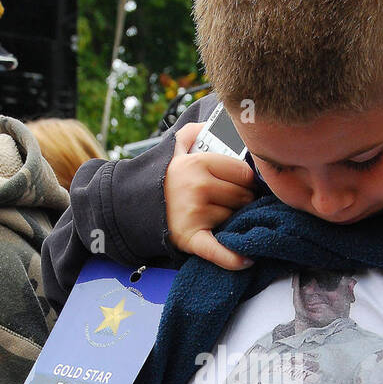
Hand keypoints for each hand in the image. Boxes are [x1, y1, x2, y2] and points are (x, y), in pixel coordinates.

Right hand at [164, 120, 256, 269]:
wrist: (135, 206)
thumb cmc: (167, 180)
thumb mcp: (176, 149)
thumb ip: (194, 133)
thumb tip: (210, 122)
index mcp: (199, 162)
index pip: (245, 173)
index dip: (246, 181)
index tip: (238, 184)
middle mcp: (198, 187)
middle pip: (243, 197)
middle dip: (240, 201)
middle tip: (225, 203)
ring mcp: (195, 213)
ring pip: (234, 219)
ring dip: (231, 221)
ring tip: (215, 217)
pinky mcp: (190, 238)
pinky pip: (218, 250)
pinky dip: (233, 258)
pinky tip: (246, 261)